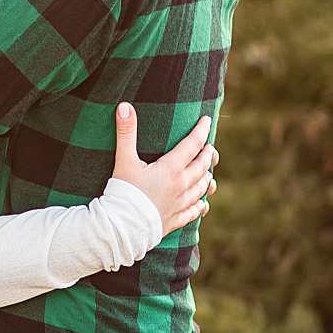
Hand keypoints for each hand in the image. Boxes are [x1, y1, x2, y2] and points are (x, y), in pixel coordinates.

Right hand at [111, 105, 216, 238]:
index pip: (192, 144)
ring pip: (201, 188)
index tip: (207, 120)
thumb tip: (125, 106)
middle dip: (207, 153)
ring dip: (206, 177)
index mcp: (171, 168)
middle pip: (201, 166)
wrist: (124, 226)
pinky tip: (202, 204)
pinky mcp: (175, 219)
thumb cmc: (124, 191)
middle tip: (209, 146)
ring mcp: (180, 203)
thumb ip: (126, 132)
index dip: (201, 130)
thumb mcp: (124, 159)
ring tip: (207, 171)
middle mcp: (181, 185)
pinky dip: (200, 205)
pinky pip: (194, 212)